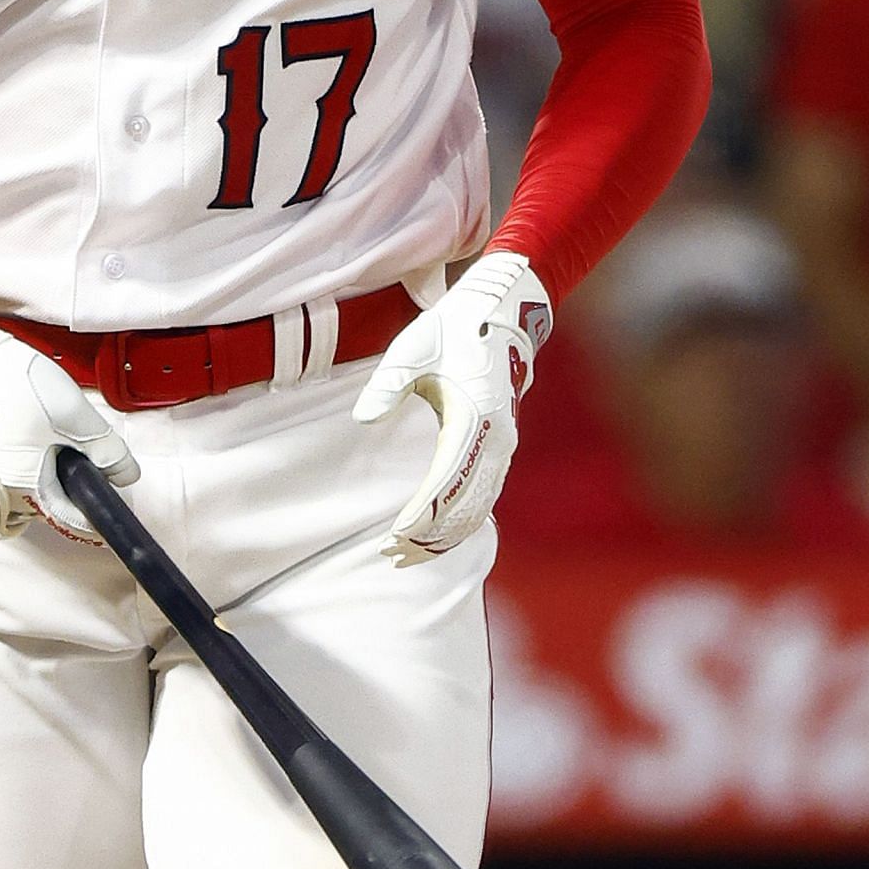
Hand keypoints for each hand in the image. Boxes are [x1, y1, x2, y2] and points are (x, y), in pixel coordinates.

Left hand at [352, 252, 551, 564]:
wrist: (500, 313)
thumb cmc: (454, 329)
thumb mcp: (414, 347)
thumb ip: (388, 384)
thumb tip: (364, 418)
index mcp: (475, 418)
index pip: (445, 484)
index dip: (419, 516)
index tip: (392, 537)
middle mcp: (496, 440)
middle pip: (465, 507)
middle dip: (429, 537)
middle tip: (390, 555)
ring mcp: (504, 446)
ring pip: (479, 508)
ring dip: (445, 536)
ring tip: (407, 555)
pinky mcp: (502, 448)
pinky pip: (485, 497)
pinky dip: (462, 522)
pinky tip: (436, 537)